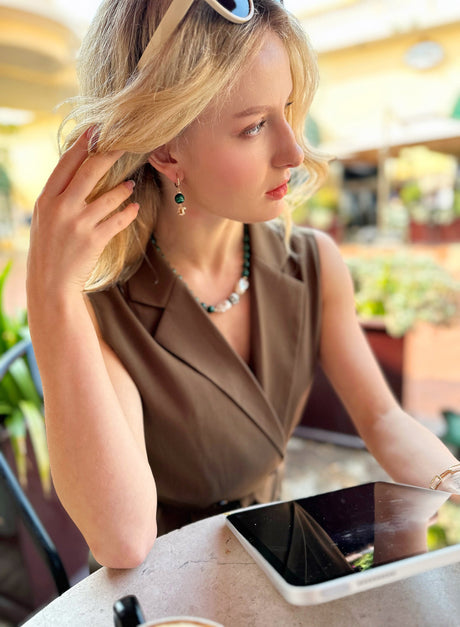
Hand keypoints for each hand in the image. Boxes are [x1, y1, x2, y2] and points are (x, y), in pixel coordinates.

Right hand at [27, 128, 138, 303]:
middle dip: (110, 155)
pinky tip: (135, 208)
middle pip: (89, 171)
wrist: (50, 283)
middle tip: (126, 144)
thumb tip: (77, 174)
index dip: (83, 144)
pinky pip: (118, 220)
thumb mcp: (45, 219)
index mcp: (46, 199)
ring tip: (130, 185)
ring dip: (123, 188)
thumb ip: (59, 197)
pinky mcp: (94, 240)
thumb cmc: (48, 250)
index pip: (66, 164)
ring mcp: (78, 224)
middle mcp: (61, 208)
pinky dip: (128, 212)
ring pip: (108, 196)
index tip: (96, 130)